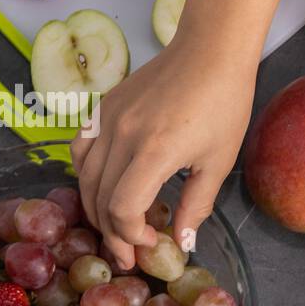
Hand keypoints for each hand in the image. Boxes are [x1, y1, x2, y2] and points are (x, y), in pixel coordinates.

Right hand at [70, 33, 255, 270]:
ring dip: (96, 208)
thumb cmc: (224, 103)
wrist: (211, 50)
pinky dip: (84, 174)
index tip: (151, 242)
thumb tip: (182, 243)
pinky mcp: (103, 106)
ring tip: (114, 229)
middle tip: (128, 254)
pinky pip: (80, 148)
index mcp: (154, 151)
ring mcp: (108, 118)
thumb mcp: (218, 162)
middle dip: (113, 232)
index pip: (123, 208)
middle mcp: (123, 134)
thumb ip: (196, 205)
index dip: (131, 234)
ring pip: (85, 177)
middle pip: (100, 198)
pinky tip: (100, 188)